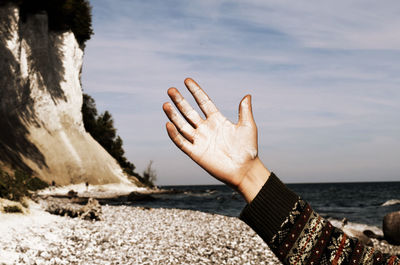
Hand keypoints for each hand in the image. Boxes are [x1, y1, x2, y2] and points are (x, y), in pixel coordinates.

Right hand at [163, 78, 269, 201]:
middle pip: (189, 112)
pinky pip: (182, 142)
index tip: (187, 81)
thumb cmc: (248, 149)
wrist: (245, 170)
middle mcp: (206, 128)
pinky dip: (174, 134)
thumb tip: (247, 95)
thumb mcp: (248, 126)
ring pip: (182, 125)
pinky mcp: (196, 153)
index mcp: (217, 120)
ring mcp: (200, 140)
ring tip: (166, 104)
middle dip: (180, 101)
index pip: (203, 102)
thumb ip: (244, 111)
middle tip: (171, 90)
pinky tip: (168, 124)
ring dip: (174, 115)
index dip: (195, 92)